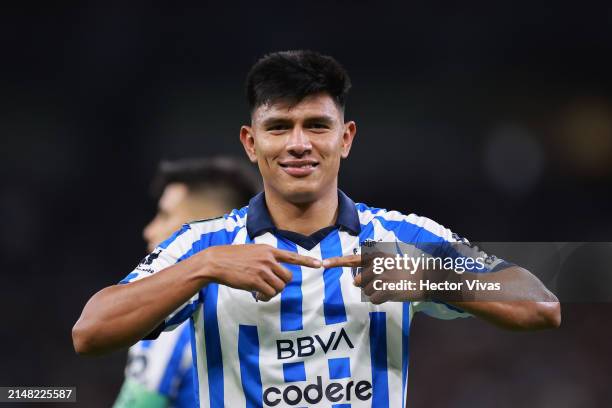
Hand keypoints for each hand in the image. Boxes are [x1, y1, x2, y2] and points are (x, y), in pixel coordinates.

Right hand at [201, 244, 321, 300]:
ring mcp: (262, 270)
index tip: (320, 264)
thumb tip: (275, 275)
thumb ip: (266, 259)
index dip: (307, 261)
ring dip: (272, 293)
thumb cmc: (233, 258)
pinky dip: (264, 297)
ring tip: (260, 292)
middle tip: (269, 287)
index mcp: (269, 250)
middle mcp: (268, 259)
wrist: (216, 262)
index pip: (292, 256)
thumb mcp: (253, 251)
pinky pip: (269, 293)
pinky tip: (256, 295)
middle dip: (281, 285)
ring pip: (279, 287)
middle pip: (288, 277)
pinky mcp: (255, 280)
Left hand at [323, 253, 425, 303]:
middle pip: (359, 282)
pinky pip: (374, 299)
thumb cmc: (404, 270)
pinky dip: (382, 299)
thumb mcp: (388, 261)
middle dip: (369, 285)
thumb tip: (354, 282)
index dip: (336, 262)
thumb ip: (370, 267)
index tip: (322, 264)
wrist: (425, 278)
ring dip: (376, 293)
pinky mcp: (387, 290)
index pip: (352, 260)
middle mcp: (377, 265)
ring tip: (391, 286)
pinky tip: (393, 292)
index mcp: (376, 256)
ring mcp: (382, 278)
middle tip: (386, 281)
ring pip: (366, 292)